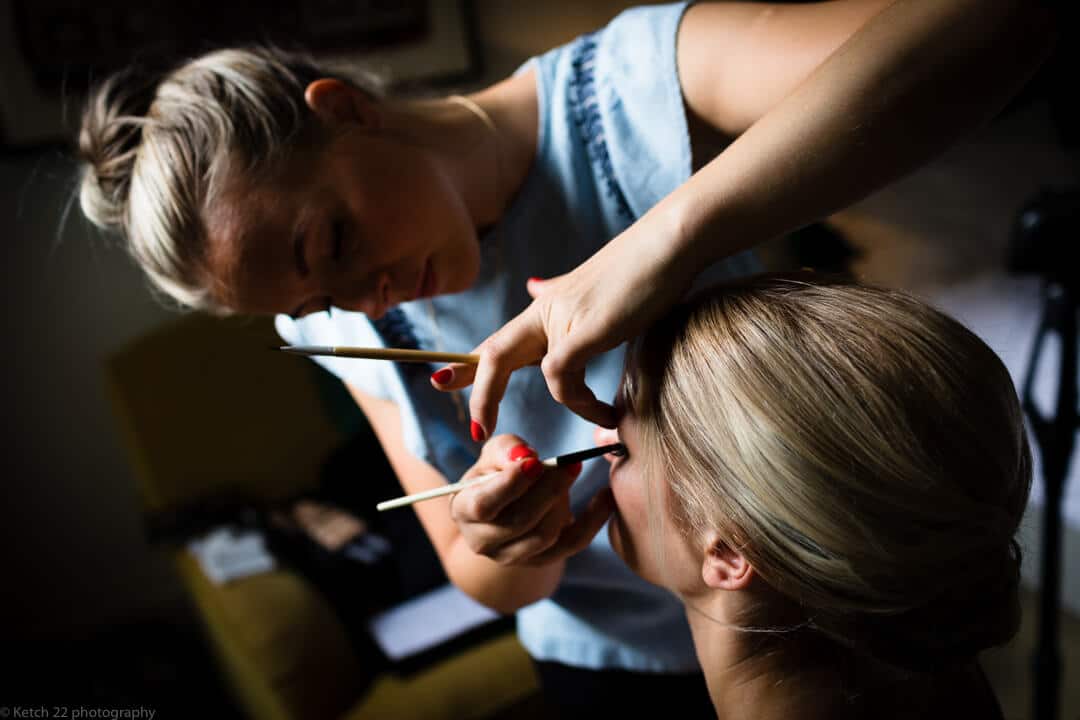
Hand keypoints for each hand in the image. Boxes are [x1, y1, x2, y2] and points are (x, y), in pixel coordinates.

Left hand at [432, 215, 694, 437]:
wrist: (671, 240)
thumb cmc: (644, 267)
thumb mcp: (593, 288)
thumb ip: (563, 301)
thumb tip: (535, 287)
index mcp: (548, 304)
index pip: (500, 338)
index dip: (469, 364)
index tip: (441, 380)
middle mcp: (548, 308)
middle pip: (495, 353)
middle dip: (479, 391)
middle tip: (475, 429)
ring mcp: (564, 316)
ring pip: (534, 370)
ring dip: (564, 405)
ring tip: (604, 419)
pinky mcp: (585, 327)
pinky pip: (561, 377)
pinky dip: (580, 401)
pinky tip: (608, 411)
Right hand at [451, 434, 613, 565]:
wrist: (507, 505)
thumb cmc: (498, 472)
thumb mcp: (495, 454)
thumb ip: (506, 449)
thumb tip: (524, 457)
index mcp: (464, 511)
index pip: (483, 505)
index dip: (510, 485)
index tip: (535, 462)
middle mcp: (483, 541)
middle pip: (519, 522)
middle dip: (548, 490)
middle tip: (569, 463)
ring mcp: (512, 556)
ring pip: (544, 536)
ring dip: (563, 501)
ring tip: (572, 470)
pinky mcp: (542, 560)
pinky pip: (572, 544)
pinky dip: (593, 521)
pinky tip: (605, 497)